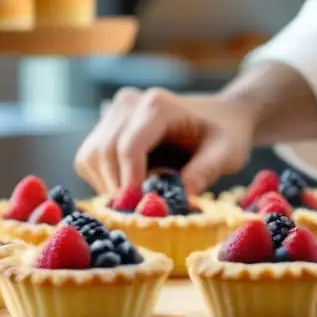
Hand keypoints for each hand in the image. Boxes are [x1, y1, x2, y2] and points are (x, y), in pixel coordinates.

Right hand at [74, 87, 254, 194]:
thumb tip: (178, 199)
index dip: (129, 181)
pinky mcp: (105, 127)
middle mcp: (129, 103)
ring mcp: (114, 113)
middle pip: (104, 152)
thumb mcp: (227, 153)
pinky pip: (89, 160)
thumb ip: (205, 172)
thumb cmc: (226, 134)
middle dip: (118, 188)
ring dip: (108, 186)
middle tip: (138, 213)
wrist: (221, 116)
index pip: (129, 146)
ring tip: (138, 200)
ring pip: (90, 157)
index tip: (138, 208)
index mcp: (158, 106)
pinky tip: (131, 187)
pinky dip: (104, 181)